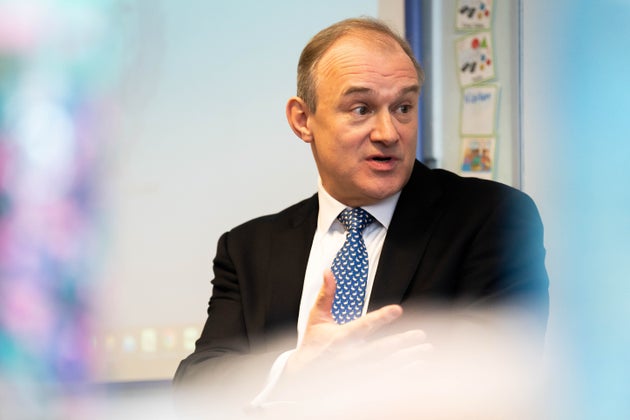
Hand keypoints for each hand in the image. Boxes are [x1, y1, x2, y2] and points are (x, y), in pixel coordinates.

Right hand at [285, 270, 429, 375]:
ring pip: (386, 366)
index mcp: (338, 339)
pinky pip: (385, 380)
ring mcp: (355, 373)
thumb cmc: (312, 344)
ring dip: (407, 358)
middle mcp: (348, 357)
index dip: (380, 317)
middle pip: (379, 350)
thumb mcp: (317, 317)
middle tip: (420, 335)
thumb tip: (329, 271)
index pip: (362, 326)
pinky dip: (402, 373)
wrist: (302, 375)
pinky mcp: (359, 383)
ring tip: (425, 350)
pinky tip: (417, 366)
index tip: (397, 309)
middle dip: (401, 342)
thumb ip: (327, 294)